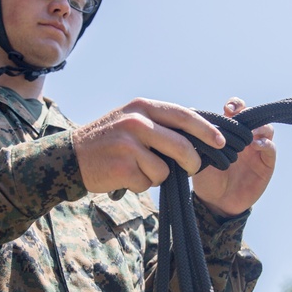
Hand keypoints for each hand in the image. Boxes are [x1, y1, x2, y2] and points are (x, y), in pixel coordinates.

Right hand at [72, 98, 224, 194]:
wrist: (71, 156)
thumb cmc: (108, 140)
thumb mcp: (131, 119)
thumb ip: (160, 124)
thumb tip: (198, 137)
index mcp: (142, 106)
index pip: (183, 115)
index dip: (205, 129)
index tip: (220, 141)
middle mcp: (137, 122)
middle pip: (182, 145)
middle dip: (193, 162)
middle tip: (194, 169)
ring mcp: (129, 144)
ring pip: (165, 169)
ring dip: (157, 176)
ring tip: (138, 169)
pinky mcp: (122, 167)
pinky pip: (148, 182)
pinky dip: (141, 184)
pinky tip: (124, 176)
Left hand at [192, 98, 275, 216]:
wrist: (216, 203)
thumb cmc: (207, 178)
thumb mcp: (200, 156)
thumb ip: (199, 138)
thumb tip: (189, 112)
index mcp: (231, 132)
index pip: (237, 111)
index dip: (235, 105)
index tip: (228, 108)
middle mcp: (246, 137)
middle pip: (254, 116)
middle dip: (248, 112)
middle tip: (238, 115)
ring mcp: (257, 150)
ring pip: (267, 129)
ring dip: (259, 127)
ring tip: (249, 132)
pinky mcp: (266, 164)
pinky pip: (270, 149)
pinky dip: (266, 144)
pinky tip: (256, 145)